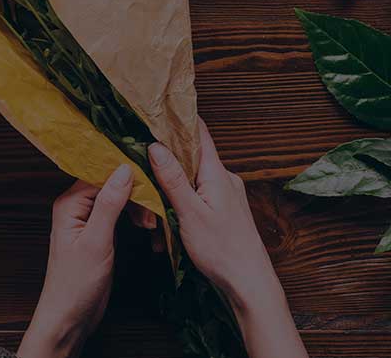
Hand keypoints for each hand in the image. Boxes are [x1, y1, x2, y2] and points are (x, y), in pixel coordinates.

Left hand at [17, 165, 134, 357]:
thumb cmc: (76, 283)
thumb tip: (124, 170)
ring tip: (151, 222)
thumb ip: (109, 204)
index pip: (100, 173)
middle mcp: (77, 208)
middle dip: (135, 192)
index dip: (126, 174)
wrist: (69, 317)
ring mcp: (88, 221)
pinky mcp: (99, 235)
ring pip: (118, 199)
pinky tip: (147, 227)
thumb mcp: (96, 241)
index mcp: (69, 204)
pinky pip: (119, 215)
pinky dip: (134, 218)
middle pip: (110, 184)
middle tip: (154, 207)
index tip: (151, 178)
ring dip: (137, 206)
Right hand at [150, 127, 309, 357]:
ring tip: (153, 223)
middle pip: (189, 160)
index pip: (199, 133)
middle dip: (164, 169)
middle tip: (141, 177)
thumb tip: (155, 146)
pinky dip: (180, 212)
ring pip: (190, 185)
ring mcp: (225, 196)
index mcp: (217, 173)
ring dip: (169, 199)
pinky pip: (196, 202)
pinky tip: (168, 234)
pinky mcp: (223, 213)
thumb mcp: (190, 213)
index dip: (178, 120)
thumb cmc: (223, 250)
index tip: (157, 109)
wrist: (249, 282)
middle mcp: (223, 179)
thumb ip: (172, 179)